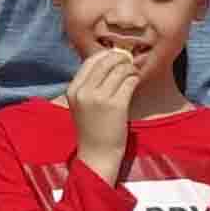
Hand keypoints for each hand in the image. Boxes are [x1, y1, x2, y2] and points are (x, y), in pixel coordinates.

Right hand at [63, 39, 143, 178]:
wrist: (96, 155)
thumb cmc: (92, 129)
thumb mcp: (81, 104)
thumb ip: (89, 84)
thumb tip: (108, 61)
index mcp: (73, 89)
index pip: (91, 61)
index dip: (107, 55)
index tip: (117, 56)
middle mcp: (84, 91)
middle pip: (106, 62)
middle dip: (121, 58)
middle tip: (129, 61)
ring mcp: (100, 98)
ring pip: (120, 70)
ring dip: (130, 68)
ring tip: (133, 73)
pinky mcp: (116, 105)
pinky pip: (129, 82)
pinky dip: (135, 78)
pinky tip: (136, 82)